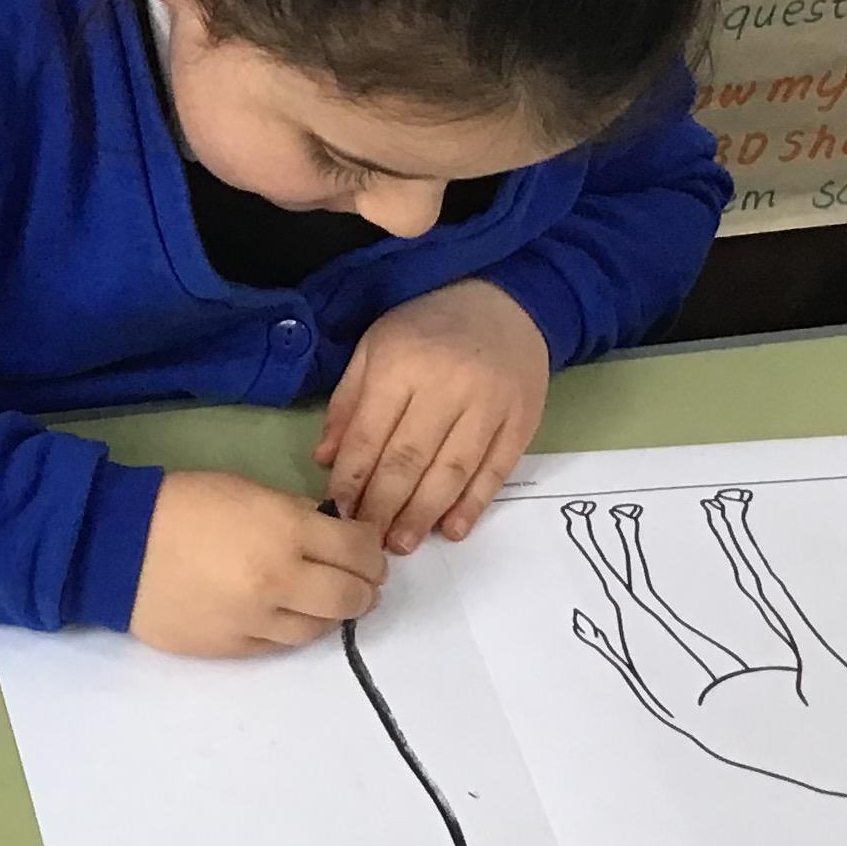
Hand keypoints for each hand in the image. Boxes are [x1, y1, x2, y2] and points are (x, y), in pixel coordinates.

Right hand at [129, 469, 385, 655]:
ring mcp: (256, 621)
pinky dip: (290, 629)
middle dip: (364, 588)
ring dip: (330, 614)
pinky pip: (279, 645)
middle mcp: (280, 581)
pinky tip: (284, 614)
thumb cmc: (180, 506)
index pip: (359, 549)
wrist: (115, 548)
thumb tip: (330, 533)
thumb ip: (294, 514)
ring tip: (322, 600)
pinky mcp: (232, 648)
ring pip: (319, 629)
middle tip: (360, 581)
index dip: (372, 550)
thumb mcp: (246, 490)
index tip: (367, 548)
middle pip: (350, 597)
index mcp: (286, 531)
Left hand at [316, 280, 550, 552]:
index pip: (369, 436)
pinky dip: (473, 504)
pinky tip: (451, 529)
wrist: (505, 301)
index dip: (351, 480)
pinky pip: (496, 471)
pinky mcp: (521, 421)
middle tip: (365, 541)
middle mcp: (446, 386)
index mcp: (400, 365)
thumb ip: (348, 403)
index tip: (337, 513)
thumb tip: (325, 460)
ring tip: (401, 544)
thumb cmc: (427, 328)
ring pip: (452, 471)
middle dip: (383, 507)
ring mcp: (489, 405)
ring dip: (423, 514)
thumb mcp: (373, 348)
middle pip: (409, 460)